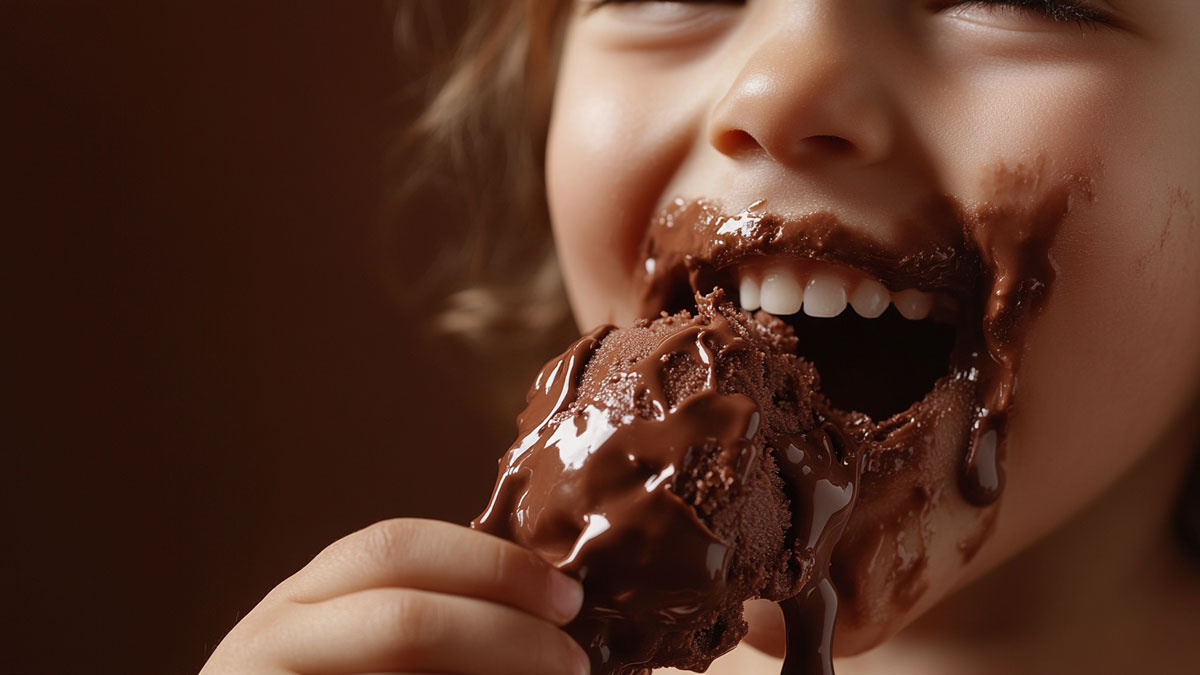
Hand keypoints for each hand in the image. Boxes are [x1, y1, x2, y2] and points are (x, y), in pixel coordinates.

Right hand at [200, 518, 588, 674]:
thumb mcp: (350, 642)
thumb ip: (427, 618)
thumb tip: (544, 608)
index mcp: (300, 600)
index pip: (396, 549)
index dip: (493, 565)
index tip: (566, 595)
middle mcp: (269, 639)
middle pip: (403, 619)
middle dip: (506, 633)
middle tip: (573, 660)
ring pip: (403, 670)